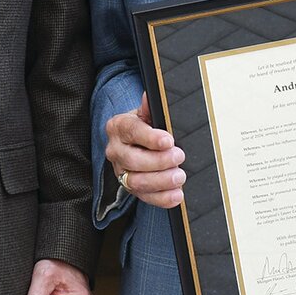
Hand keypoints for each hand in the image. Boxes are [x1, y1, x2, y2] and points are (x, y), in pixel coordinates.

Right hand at [105, 93, 185, 207]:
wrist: (132, 141)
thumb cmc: (142, 125)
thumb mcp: (145, 113)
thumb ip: (149, 107)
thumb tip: (150, 96)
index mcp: (118, 127)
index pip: (132, 132)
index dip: (150, 138)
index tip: (168, 140)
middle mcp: (115, 150)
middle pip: (133, 160)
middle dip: (159, 161)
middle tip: (179, 157)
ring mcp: (121, 171)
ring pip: (137, 182)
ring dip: (161, 181)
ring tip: (180, 176)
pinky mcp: (130, 187)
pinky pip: (144, 197)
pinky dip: (162, 198)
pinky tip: (177, 195)